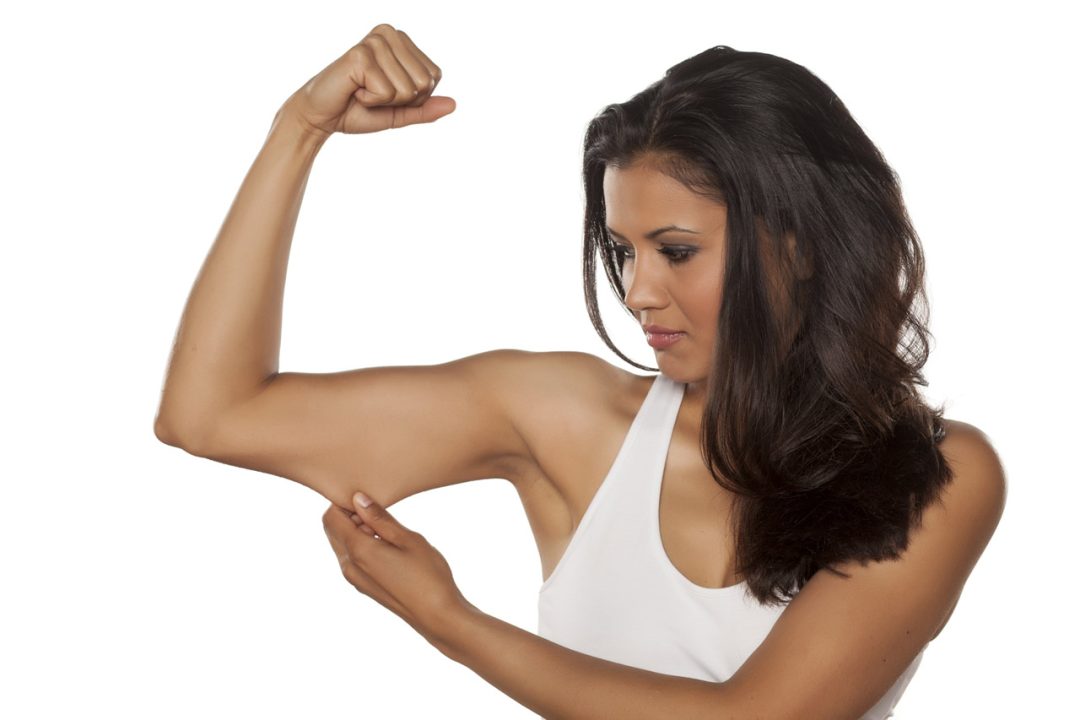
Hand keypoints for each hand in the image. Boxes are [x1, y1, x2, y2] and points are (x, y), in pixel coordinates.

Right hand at [280, 23, 454, 139]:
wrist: (322, 116)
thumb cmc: (358, 110)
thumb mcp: (399, 113)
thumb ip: (425, 109)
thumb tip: (454, 104)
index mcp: (403, 41)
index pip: (434, 77)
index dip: (413, 98)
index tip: (386, 93)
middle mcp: (390, 34)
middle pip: (424, 83)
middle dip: (400, 100)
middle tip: (373, 94)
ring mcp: (375, 41)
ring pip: (408, 89)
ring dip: (384, 101)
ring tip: (362, 90)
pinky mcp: (360, 54)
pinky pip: (387, 92)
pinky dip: (371, 101)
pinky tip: (354, 89)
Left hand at [322, 492, 472, 647]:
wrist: (437, 616)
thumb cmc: (428, 576)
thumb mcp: (408, 539)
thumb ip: (380, 518)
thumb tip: (357, 498)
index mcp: (357, 551)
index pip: (331, 517)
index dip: (346, 503)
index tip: (371, 500)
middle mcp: (349, 566)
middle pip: (332, 529)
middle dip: (349, 516)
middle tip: (382, 515)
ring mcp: (355, 579)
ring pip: (342, 544)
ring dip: (357, 531)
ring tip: (389, 533)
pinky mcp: (364, 587)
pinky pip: (352, 558)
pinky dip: (362, 546)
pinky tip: (389, 548)